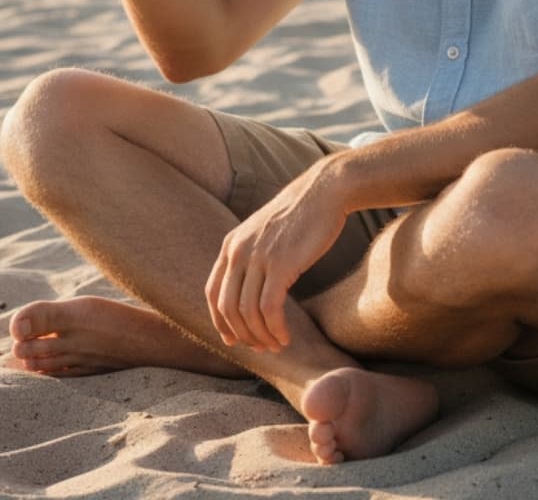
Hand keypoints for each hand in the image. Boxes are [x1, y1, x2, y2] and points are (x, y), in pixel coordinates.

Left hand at [205, 161, 346, 352]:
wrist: (325, 191)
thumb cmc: (301, 215)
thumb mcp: (264, 233)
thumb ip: (251, 256)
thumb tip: (247, 290)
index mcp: (231, 244)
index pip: (212, 294)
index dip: (220, 322)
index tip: (235, 339)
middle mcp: (238, 251)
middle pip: (227, 308)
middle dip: (243, 335)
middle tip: (262, 347)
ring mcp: (258, 256)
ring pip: (248, 313)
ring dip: (261, 337)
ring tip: (277, 344)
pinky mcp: (281, 264)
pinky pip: (270, 309)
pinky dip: (275, 329)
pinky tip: (286, 336)